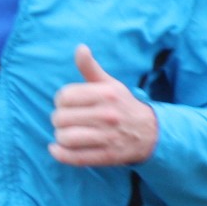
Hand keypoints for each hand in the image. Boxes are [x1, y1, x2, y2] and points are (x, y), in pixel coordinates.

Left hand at [50, 46, 158, 166]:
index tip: (66, 104)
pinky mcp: (107, 156)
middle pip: (61, 118)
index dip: (60, 101)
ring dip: (60, 137)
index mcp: (106, 94)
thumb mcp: (109, 83)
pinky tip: (57, 149)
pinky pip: (75, 157)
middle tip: (66, 120)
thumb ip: (91, 68)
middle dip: (58, 120)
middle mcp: (107, 115)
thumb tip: (80, 48)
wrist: (150, 132)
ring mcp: (108, 137)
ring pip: (66, 138)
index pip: (65, 96)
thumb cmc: (122, 105)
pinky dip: (60, 154)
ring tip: (65, 134)